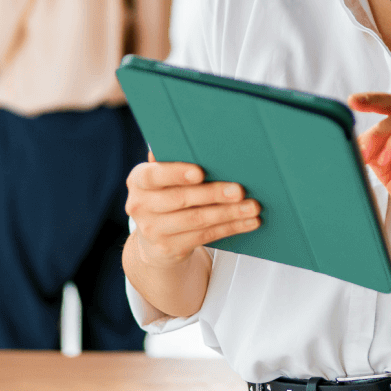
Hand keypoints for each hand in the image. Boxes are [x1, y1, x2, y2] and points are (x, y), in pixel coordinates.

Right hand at [124, 150, 260, 268]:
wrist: (153, 240)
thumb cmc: (165, 196)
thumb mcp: (163, 177)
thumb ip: (175, 161)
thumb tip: (203, 142)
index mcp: (139, 181)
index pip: (153, 176)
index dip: (177, 174)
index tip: (200, 172)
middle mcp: (141, 206)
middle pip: (181, 199)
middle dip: (214, 194)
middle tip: (240, 190)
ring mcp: (154, 231)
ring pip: (197, 220)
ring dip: (229, 213)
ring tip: (251, 207)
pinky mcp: (170, 248)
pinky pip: (206, 236)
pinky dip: (230, 227)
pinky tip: (248, 222)